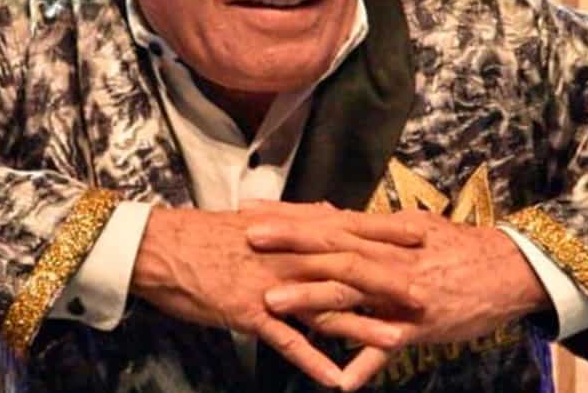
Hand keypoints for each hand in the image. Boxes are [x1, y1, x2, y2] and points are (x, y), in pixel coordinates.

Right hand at [130, 206, 422, 387]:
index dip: (386, 230)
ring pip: (323, 307)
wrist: (161, 248)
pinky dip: (310, 361)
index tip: (423, 232)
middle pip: (346, 268)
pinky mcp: (248, 312)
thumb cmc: (206, 234)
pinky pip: (285, 341)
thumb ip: (296, 218)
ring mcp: (269, 285)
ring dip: (361, 327)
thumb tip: (327, 210)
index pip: (347, 227)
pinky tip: (334, 380)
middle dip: (387, 282)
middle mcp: (286, 255)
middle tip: (426, 294)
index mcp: (290, 230)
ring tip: (396, 341)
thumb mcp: (256, 219)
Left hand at [246, 202, 550, 390]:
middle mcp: (389, 258)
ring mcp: (402, 294)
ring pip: (351, 293)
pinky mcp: (419, 326)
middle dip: (289, 244)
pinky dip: (365, 364)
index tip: (250, 211)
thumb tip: (329, 216)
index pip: (328, 220)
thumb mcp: (411, 229)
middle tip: (247, 240)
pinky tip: (339, 384)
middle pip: (332, 247)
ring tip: (272, 305)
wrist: (512, 270)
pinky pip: (388, 347)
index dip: (288, 215)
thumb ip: (368, 229)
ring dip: (310, 299)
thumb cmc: (457, 248)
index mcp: (384, 234)